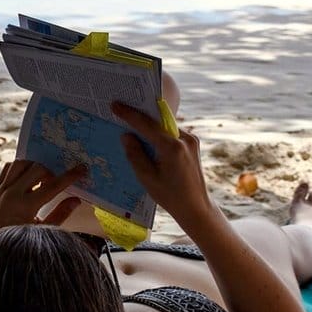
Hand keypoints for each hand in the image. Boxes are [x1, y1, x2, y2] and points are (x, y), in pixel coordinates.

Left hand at [0, 159, 86, 241]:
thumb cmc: (18, 245)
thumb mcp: (42, 232)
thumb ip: (60, 215)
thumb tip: (76, 200)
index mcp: (24, 206)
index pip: (52, 185)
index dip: (69, 176)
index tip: (81, 169)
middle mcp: (11, 194)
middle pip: (37, 169)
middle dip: (51, 172)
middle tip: (57, 182)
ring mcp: (1, 190)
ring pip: (20, 163)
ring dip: (34, 167)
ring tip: (42, 180)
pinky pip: (8, 169)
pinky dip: (20, 169)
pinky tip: (28, 179)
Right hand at [111, 102, 215, 221]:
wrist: (196, 207)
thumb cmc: (170, 196)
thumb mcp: (146, 177)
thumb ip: (135, 154)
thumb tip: (127, 135)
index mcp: (172, 147)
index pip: (146, 124)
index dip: (129, 114)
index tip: (115, 105)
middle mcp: (185, 138)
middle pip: (157, 122)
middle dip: (139, 116)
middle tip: (122, 108)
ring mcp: (191, 140)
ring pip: (165, 127)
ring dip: (150, 126)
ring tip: (132, 125)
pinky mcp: (193, 144)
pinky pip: (172, 134)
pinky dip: (159, 135)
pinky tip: (148, 139)